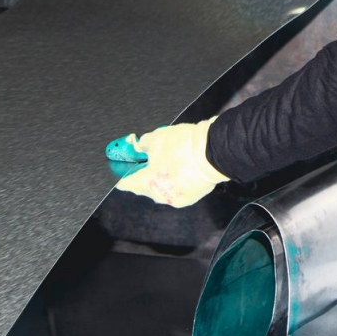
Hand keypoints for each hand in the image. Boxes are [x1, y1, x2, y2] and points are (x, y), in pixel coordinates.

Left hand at [111, 119, 227, 207]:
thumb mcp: (157, 138)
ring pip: (162, 187)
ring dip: (161, 175)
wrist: (215, 150)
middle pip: (144, 185)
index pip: (125, 182)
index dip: (121, 170)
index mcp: (146, 183)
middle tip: (148, 155)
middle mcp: (160, 195)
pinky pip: (177, 188)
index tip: (121, 164)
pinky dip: (176, 179)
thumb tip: (138, 145)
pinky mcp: (192, 196)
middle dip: (144, 171)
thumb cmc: (185, 146)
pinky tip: (180, 165)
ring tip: (168, 158)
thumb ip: (142, 144)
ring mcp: (176, 198)